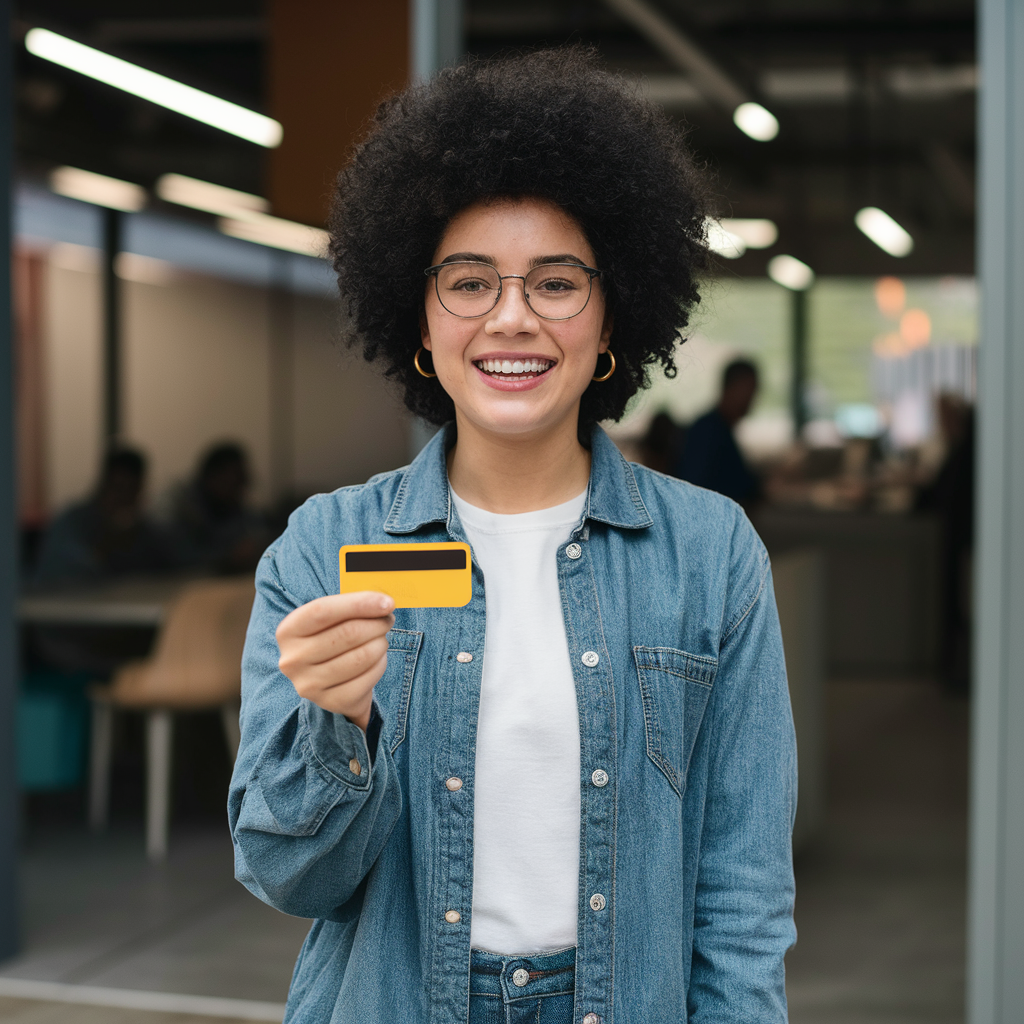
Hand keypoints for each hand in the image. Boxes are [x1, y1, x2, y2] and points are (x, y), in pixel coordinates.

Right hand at [276, 591, 394, 730]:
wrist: (330, 683)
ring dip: (381, 644)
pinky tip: (377, 659)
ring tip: (381, 640)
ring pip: (361, 657)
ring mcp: (310, 685)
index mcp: (288, 631)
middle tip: (387, 620)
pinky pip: (368, 678)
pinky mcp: (331, 702)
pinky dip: (380, 664)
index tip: (387, 602)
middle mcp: (293, 660)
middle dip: (376, 623)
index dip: (358, 604)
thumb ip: (352, 607)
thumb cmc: (333, 640)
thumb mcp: (332, 620)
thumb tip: (384, 604)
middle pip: (347, 634)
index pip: (322, 611)